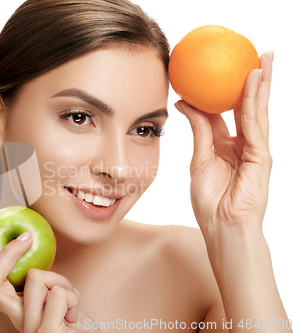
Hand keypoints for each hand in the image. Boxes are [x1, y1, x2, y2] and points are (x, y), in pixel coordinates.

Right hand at [0, 232, 100, 332]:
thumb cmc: (74, 317)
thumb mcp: (53, 293)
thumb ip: (39, 279)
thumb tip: (28, 239)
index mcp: (13, 309)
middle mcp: (16, 320)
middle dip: (6, 254)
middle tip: (25, 238)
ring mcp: (29, 329)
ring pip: (34, 278)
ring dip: (60, 280)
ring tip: (70, 297)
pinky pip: (56, 293)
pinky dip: (72, 295)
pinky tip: (74, 313)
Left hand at [175, 51, 273, 233]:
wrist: (222, 228)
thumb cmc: (210, 201)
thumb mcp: (199, 160)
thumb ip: (199, 131)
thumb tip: (185, 103)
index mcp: (225, 146)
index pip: (225, 112)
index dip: (221, 92)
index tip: (216, 71)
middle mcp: (242, 144)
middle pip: (246, 107)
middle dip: (251, 82)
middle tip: (252, 55)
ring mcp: (254, 149)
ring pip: (257, 110)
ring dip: (259, 84)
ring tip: (262, 59)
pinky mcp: (261, 155)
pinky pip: (255, 123)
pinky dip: (254, 101)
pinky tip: (255, 81)